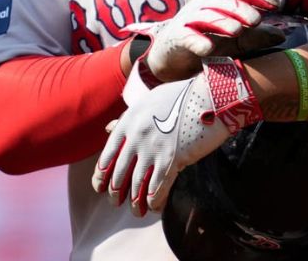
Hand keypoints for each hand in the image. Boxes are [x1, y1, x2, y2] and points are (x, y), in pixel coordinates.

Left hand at [92, 58, 261, 216]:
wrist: (209, 97)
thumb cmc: (181, 96)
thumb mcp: (147, 101)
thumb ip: (128, 118)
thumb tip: (109, 128)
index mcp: (128, 122)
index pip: (108, 154)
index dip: (101, 174)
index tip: (99, 186)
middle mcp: (136, 137)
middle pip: (119, 172)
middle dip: (115, 191)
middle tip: (115, 202)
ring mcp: (153, 149)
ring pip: (137, 184)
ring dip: (134, 202)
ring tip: (135, 212)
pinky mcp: (173, 160)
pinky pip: (157, 187)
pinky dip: (153, 200)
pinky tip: (153, 207)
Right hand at [129, 0, 277, 81]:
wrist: (171, 57)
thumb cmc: (207, 43)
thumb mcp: (235, 40)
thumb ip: (256, 36)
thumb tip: (283, 35)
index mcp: (219, 2)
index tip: (275, 5)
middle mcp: (204, 6)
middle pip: (224, 2)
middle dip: (242, 9)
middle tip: (256, 21)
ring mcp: (188, 21)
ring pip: (206, 16)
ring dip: (222, 22)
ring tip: (237, 31)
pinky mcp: (177, 38)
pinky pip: (187, 37)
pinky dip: (198, 42)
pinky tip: (208, 49)